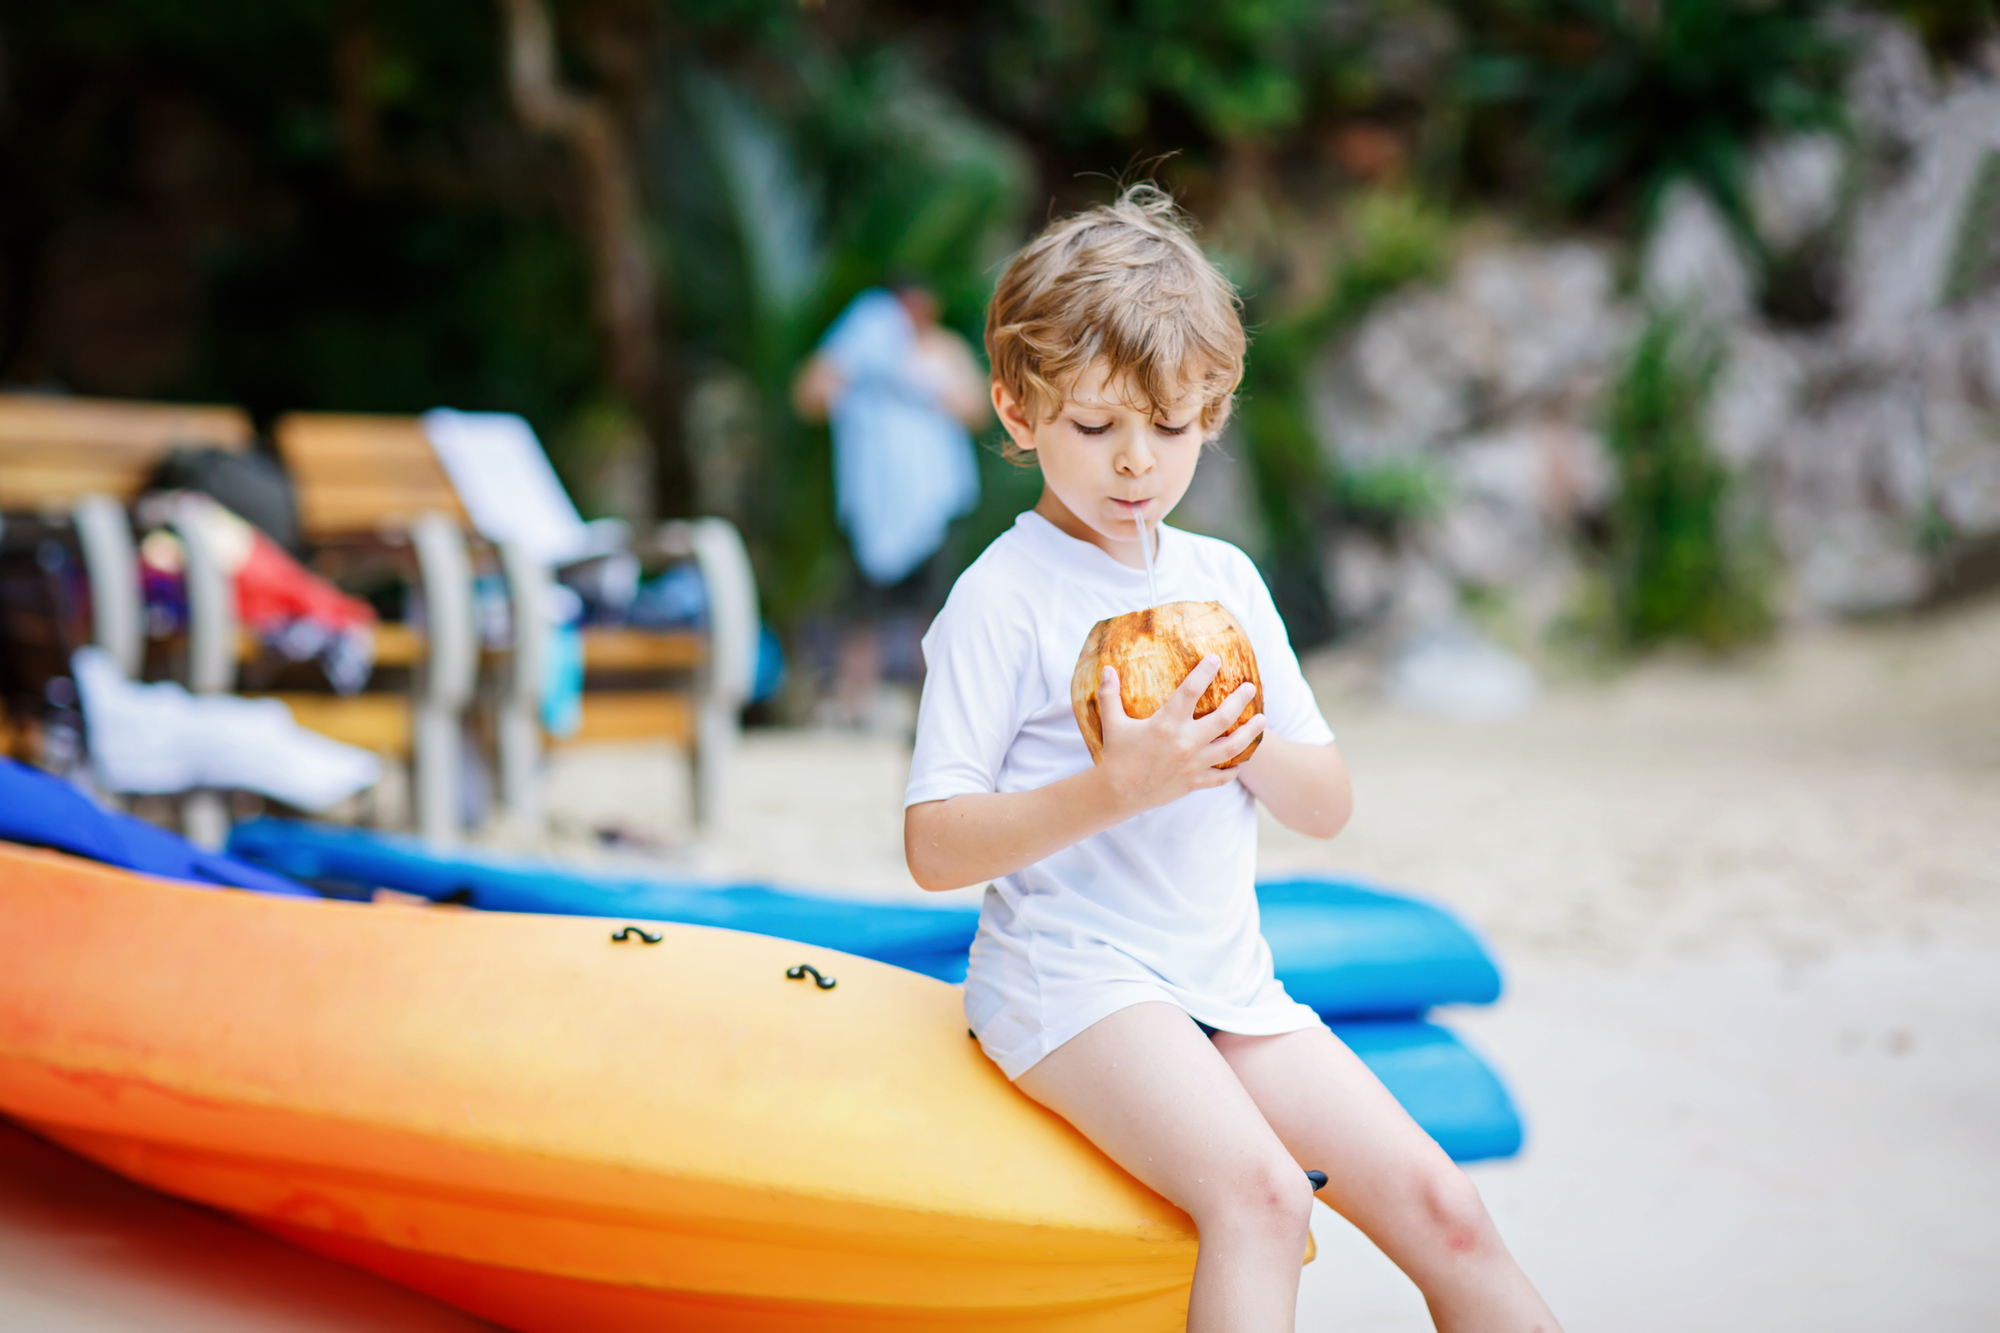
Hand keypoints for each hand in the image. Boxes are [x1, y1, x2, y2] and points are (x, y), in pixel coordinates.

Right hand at [1095, 656, 1264, 817]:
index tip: (1216, 659)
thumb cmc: (1116, 755)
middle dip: (1240, 701)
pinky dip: (1234, 768)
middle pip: (1222, 718)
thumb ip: (1110, 694)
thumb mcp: (1112, 722)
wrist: (1118, 794)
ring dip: (1249, 733)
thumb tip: (1107, 668)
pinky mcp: (1194, 782)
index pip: (1191, 691)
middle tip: (1250, 687)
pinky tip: (1241, 760)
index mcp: (1165, 724)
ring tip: (1262, 719)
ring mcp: (1192, 764)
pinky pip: (1222, 776)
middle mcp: (1184, 743)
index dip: (1205, 672)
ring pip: (1231, 747)